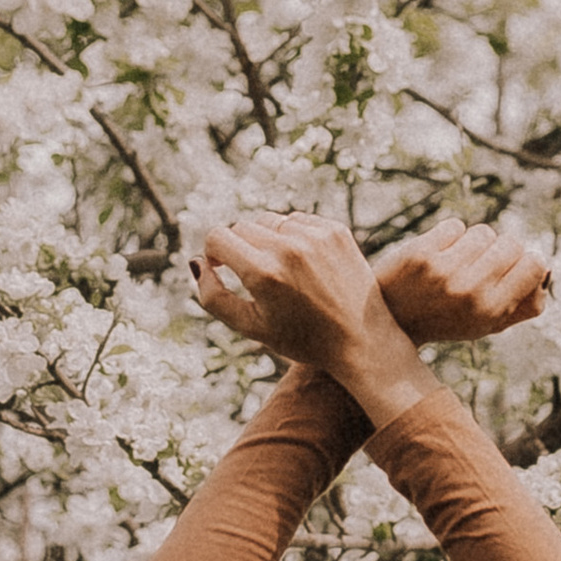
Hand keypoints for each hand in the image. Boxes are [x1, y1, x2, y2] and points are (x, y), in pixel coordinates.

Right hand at [191, 211, 436, 413]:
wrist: (363, 341)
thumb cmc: (302, 339)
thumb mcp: (250, 327)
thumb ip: (213, 296)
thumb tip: (197, 262)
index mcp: (263, 273)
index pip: (217, 236)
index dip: (214, 253)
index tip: (223, 268)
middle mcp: (289, 248)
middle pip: (242, 226)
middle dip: (240, 247)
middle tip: (253, 275)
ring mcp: (315, 236)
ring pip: (270, 220)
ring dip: (266, 239)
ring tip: (280, 271)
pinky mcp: (336, 230)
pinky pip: (298, 220)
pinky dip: (293, 236)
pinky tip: (303, 263)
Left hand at [368, 217, 549, 345]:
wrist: (389, 319)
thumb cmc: (445, 319)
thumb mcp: (485, 325)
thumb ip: (523, 305)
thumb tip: (546, 274)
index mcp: (491, 311)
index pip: (535, 264)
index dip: (526, 262)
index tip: (512, 268)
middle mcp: (471, 291)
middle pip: (511, 243)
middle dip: (499, 250)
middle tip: (481, 266)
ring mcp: (445, 271)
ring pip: (483, 232)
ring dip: (473, 243)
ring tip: (456, 262)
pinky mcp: (422, 253)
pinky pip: (455, 226)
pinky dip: (449, 236)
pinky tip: (437, 255)